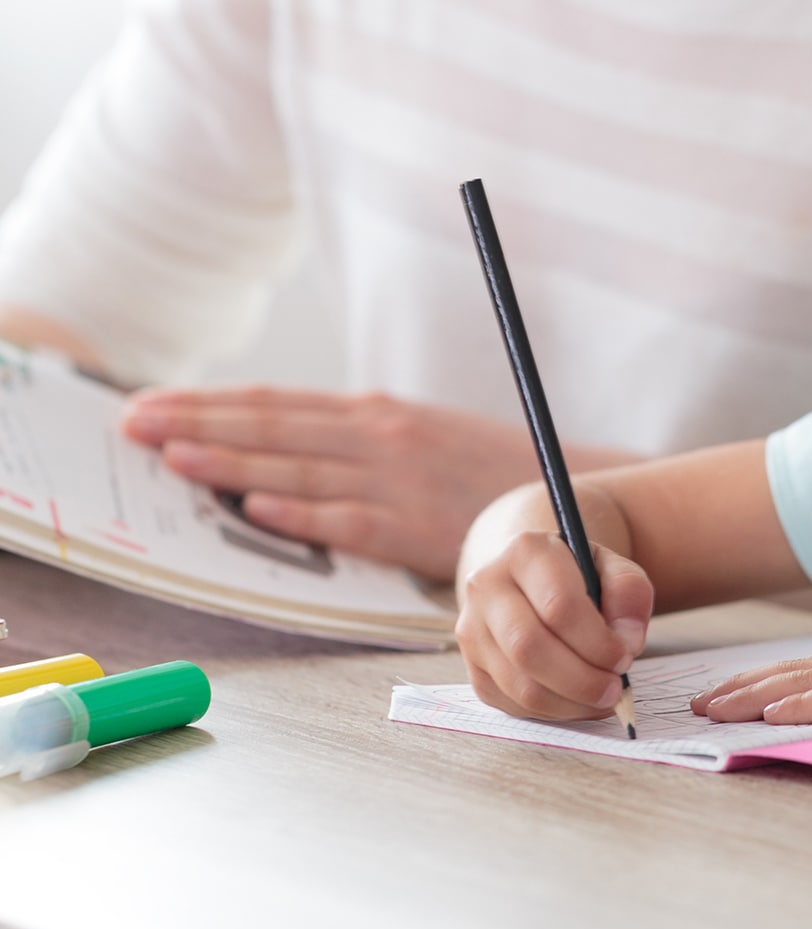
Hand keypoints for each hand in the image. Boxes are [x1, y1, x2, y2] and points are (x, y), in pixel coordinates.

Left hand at [121, 386, 598, 581]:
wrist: (560, 490)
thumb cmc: (482, 469)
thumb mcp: (418, 435)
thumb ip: (355, 438)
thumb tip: (283, 446)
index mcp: (374, 415)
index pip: (277, 404)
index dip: (210, 403)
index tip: (152, 404)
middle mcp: (378, 437)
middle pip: (274, 427)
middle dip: (199, 422)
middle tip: (133, 423)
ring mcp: (395, 479)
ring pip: (299, 468)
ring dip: (232, 460)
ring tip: (172, 457)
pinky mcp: (415, 525)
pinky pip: (348, 520)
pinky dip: (301, 513)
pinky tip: (256, 508)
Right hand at [456, 532, 653, 720]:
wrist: (528, 581)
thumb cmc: (576, 576)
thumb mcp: (611, 567)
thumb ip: (629, 592)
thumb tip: (627, 640)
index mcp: (525, 551)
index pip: (559, 605)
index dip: (597, 641)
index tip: (624, 656)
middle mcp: (487, 587)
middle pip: (530, 648)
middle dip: (582, 679)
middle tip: (614, 688)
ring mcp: (472, 630)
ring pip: (520, 684)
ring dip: (569, 702)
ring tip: (602, 698)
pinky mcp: (473, 668)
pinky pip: (512, 703)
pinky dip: (552, 712)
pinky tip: (577, 701)